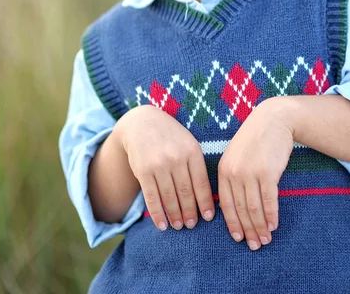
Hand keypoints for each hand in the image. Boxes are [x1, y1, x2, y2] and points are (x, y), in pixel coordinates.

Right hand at [115, 105, 214, 231]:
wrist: (141, 123)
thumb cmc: (170, 137)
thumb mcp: (187, 143)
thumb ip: (196, 165)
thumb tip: (207, 196)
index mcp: (192, 151)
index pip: (201, 183)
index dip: (205, 203)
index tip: (208, 218)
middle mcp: (176, 157)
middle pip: (186, 193)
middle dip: (190, 212)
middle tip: (192, 225)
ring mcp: (159, 164)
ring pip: (169, 197)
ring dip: (175, 215)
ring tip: (179, 226)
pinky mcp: (143, 171)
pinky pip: (152, 197)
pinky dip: (157, 214)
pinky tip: (162, 225)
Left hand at [217, 98, 293, 249]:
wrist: (273, 120)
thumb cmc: (255, 139)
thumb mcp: (236, 155)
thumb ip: (233, 176)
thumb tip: (235, 204)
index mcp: (224, 170)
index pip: (226, 204)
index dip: (233, 223)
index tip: (239, 238)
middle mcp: (234, 173)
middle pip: (240, 210)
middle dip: (248, 230)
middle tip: (254, 246)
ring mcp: (250, 173)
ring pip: (254, 209)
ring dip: (260, 227)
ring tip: (266, 239)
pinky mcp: (267, 173)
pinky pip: (268, 201)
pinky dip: (271, 216)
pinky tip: (274, 225)